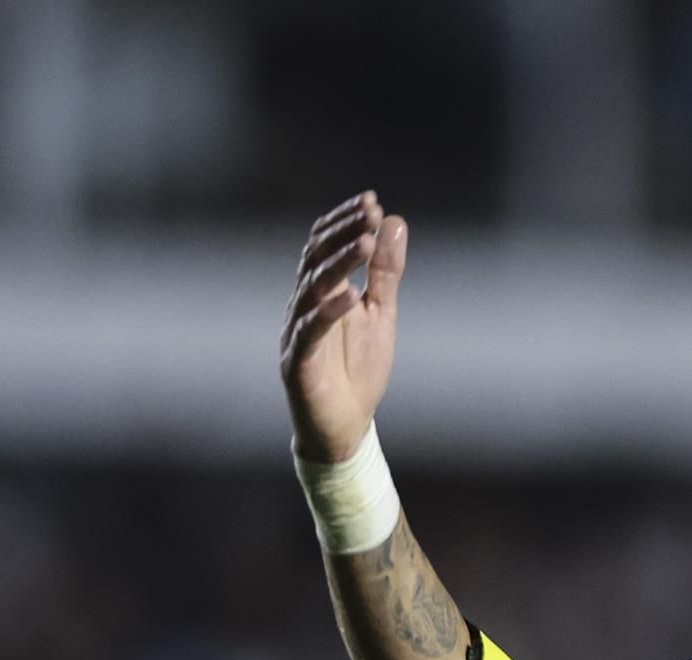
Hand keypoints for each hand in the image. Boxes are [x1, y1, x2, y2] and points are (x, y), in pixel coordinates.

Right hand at [280, 191, 408, 463]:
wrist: (346, 426)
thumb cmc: (358, 369)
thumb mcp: (381, 313)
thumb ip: (385, 272)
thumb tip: (394, 222)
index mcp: (321, 292)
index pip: (325, 245)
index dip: (345, 221)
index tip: (372, 201)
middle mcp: (303, 306)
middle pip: (315, 259)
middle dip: (343, 232)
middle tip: (369, 212)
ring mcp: (297, 332)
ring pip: (311, 288)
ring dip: (338, 263)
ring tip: (365, 241)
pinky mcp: (298, 362)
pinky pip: (310, 331)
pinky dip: (328, 311)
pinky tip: (349, 295)